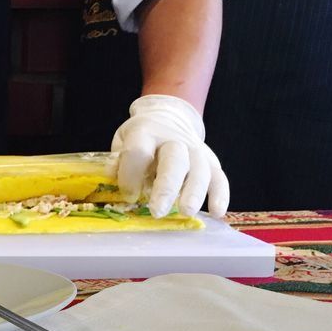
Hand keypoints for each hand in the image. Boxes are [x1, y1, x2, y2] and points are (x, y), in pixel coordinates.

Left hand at [111, 94, 228, 218]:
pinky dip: (220, 195)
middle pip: (174, 160)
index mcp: (146, 132)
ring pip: (200, 169)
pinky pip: (219, 177)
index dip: (131, 174)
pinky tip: (217, 213)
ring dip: (194, 192)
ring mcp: (195, 149)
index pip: (138, 152)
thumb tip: (111, 175)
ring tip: (186, 213)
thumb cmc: (141, 138)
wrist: (168, 117)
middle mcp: (173, 139)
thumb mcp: (123, 140)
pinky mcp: (211, 160)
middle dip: (166, 187)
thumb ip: (118, 159)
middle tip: (157, 211)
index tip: (128, 195)